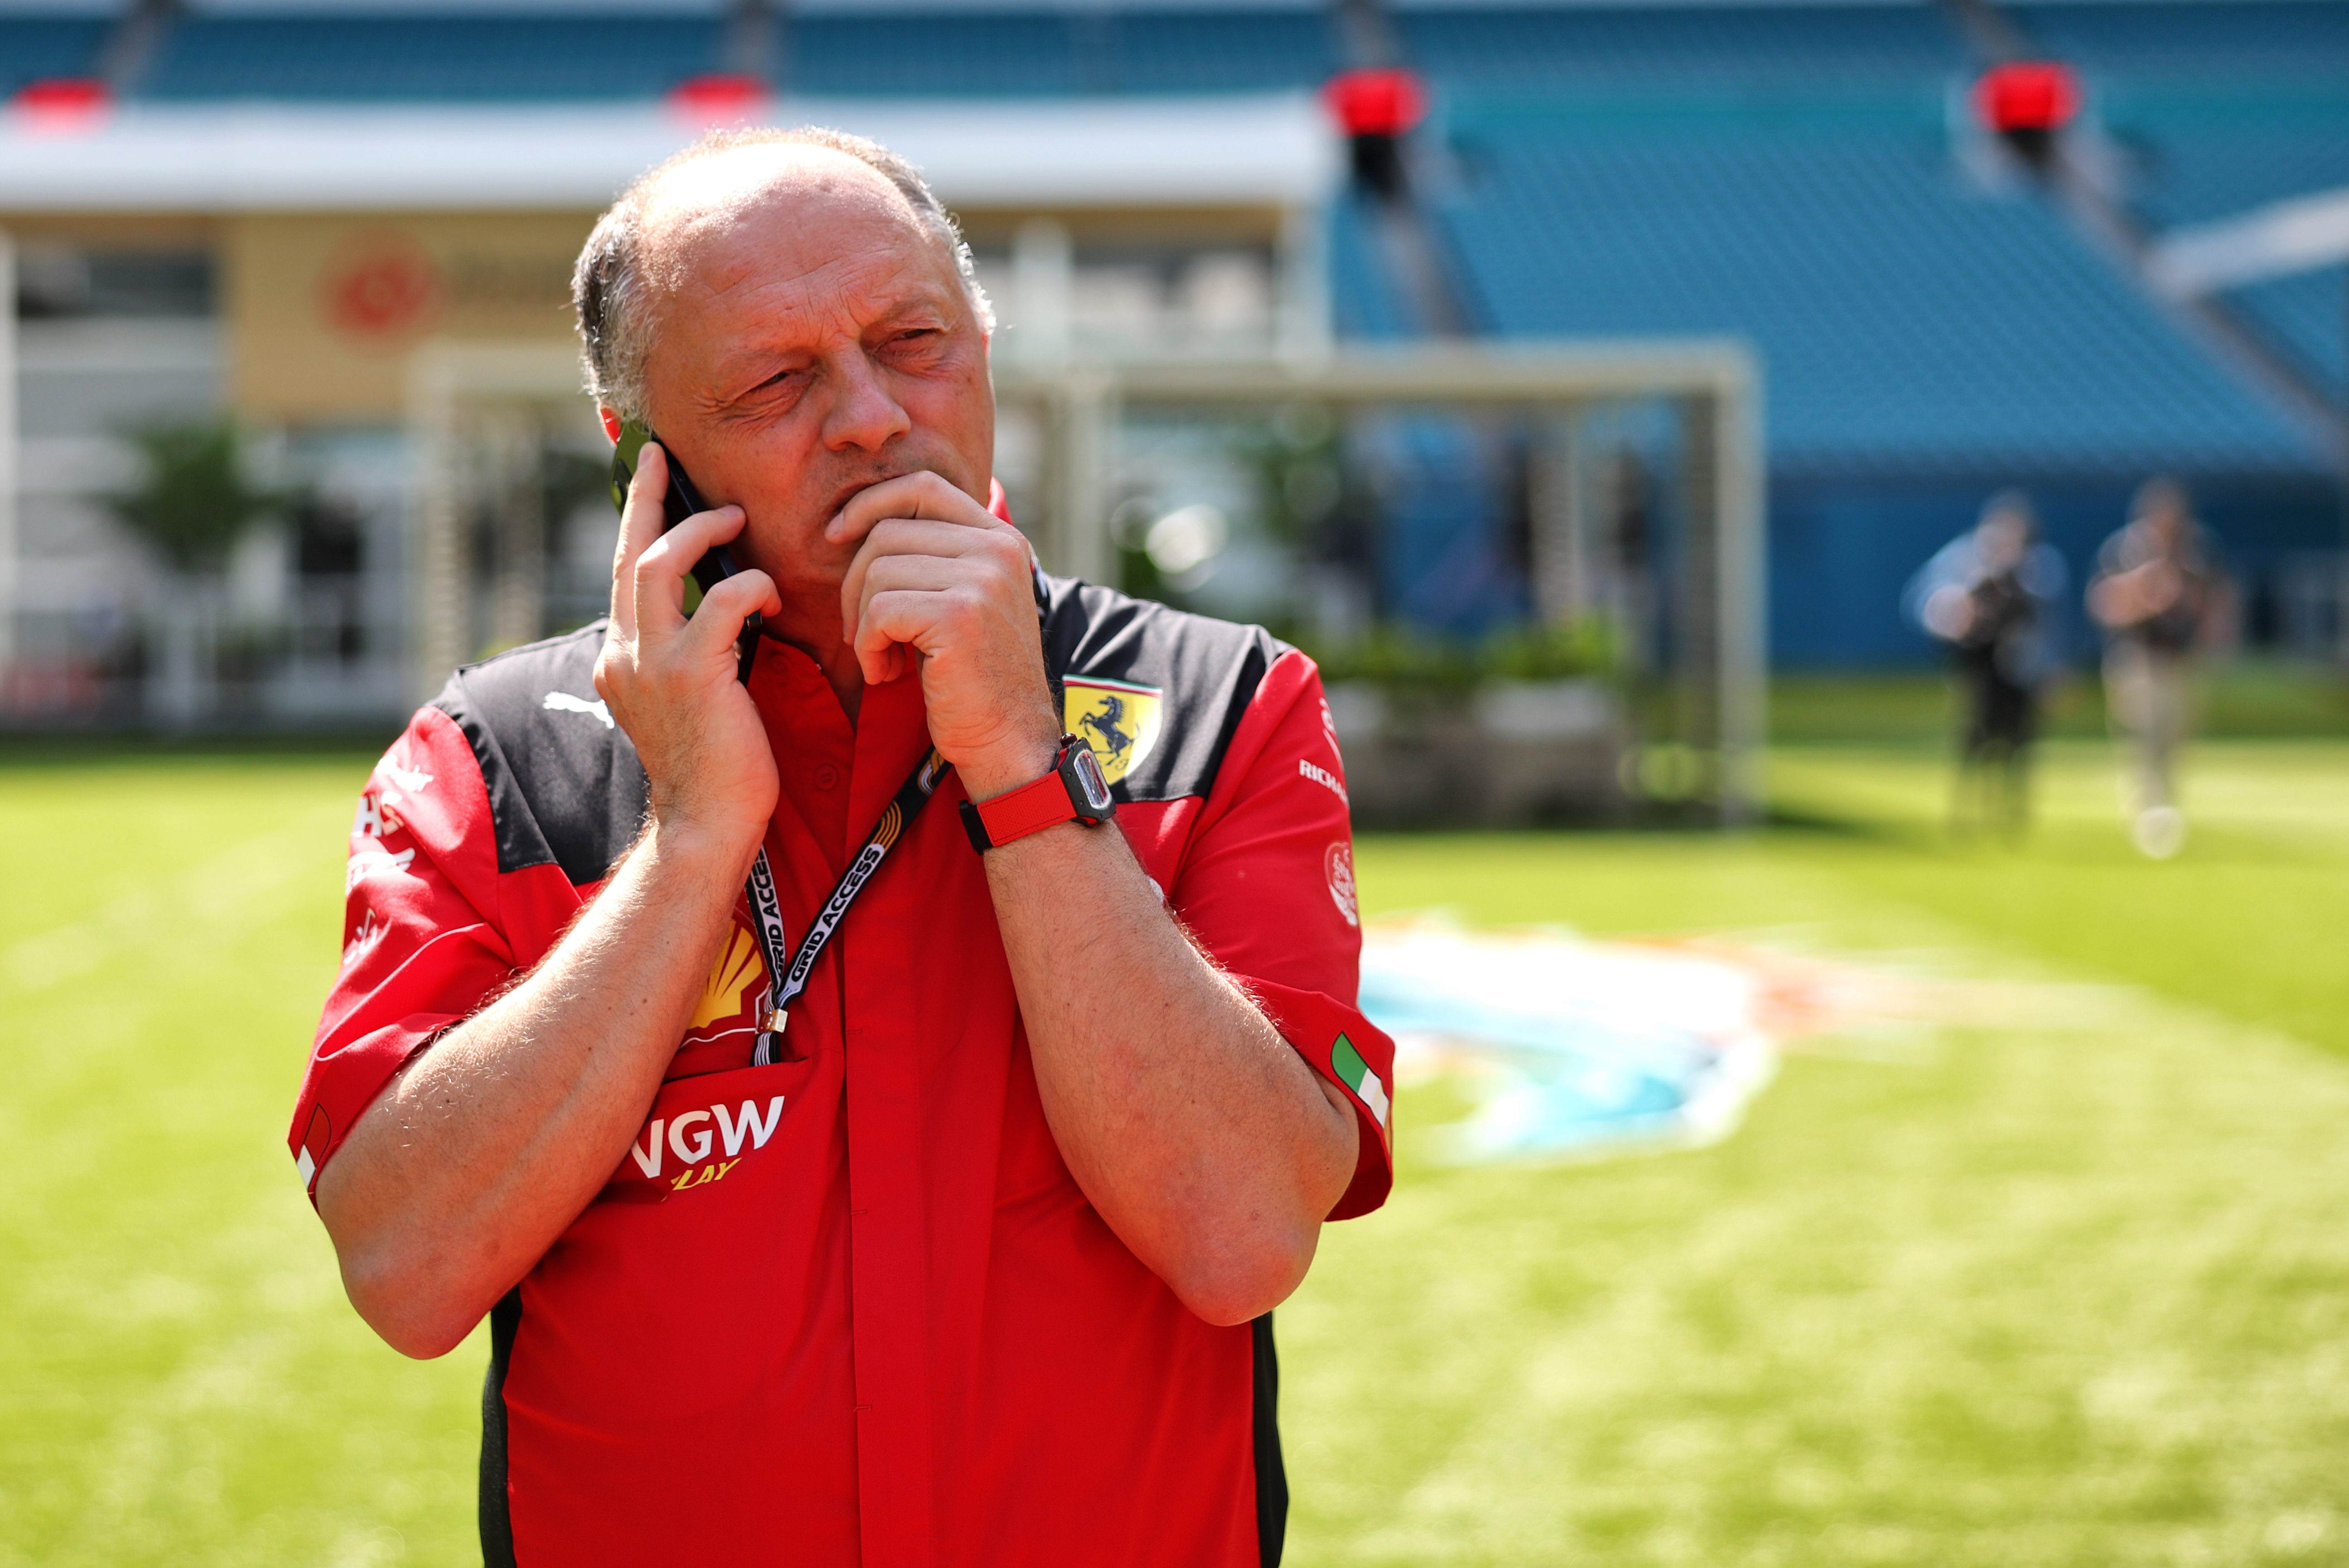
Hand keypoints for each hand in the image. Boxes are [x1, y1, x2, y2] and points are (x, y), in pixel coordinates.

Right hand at [593, 442, 784, 848]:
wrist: (706, 826)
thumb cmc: (715, 767)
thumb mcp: (688, 701)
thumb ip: (690, 653)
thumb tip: (720, 610)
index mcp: (621, 658)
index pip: (622, 574)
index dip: (635, 521)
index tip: (649, 477)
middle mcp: (624, 654)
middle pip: (629, 553)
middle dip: (648, 498)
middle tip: (664, 458)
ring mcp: (650, 663)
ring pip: (660, 564)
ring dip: (701, 532)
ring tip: (736, 520)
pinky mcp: (689, 676)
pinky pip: (719, 603)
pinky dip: (749, 587)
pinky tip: (773, 594)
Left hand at [830, 471, 1059, 796]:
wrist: (1008, 740)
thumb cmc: (971, 678)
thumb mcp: (962, 601)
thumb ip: (934, 556)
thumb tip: (860, 522)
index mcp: (1001, 538)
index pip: (922, 487)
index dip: (871, 502)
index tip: (837, 534)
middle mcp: (998, 549)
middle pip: (888, 531)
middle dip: (855, 583)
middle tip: (865, 633)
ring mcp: (983, 578)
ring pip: (878, 571)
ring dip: (863, 622)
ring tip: (886, 658)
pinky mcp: (960, 615)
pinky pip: (880, 611)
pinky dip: (869, 646)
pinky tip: (887, 673)